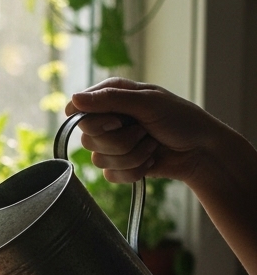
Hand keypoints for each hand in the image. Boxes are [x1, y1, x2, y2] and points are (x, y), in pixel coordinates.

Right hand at [65, 77, 229, 188]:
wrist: (201, 150)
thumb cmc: (181, 120)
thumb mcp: (147, 103)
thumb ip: (110, 100)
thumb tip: (73, 99)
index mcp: (112, 98)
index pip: (80, 111)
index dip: (95, 121)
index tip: (117, 121)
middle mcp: (108, 120)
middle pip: (88, 139)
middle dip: (120, 140)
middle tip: (143, 131)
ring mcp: (112, 145)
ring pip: (99, 160)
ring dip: (132, 155)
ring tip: (151, 145)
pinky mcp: (118, 166)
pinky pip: (110, 176)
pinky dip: (134, 170)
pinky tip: (150, 160)